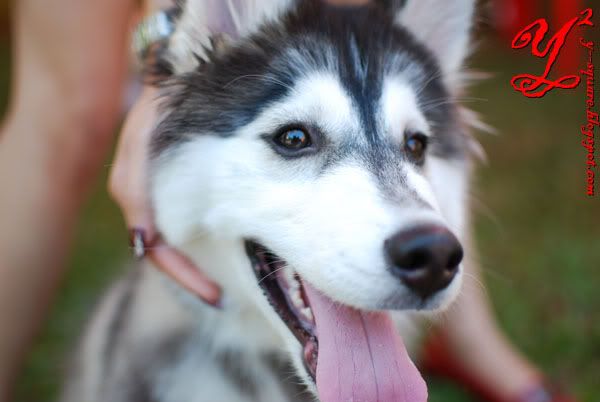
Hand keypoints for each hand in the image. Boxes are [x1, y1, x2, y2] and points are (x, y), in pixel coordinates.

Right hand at [109, 86, 221, 305]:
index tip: (215, 296)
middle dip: (191, 278)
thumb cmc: (160, 108)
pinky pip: (179, 226)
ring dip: (193, 266)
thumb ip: (136, 188)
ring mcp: (155, 195)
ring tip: (219, 283)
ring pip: (172, 244)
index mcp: (134, 194)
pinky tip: (217, 250)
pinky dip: (195, 244)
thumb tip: (143, 242)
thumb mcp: (144, 142)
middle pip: (165, 254)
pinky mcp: (170, 187)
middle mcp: (141, 200)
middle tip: (220, 299)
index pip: (158, 252)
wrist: (173, 76)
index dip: (185, 276)